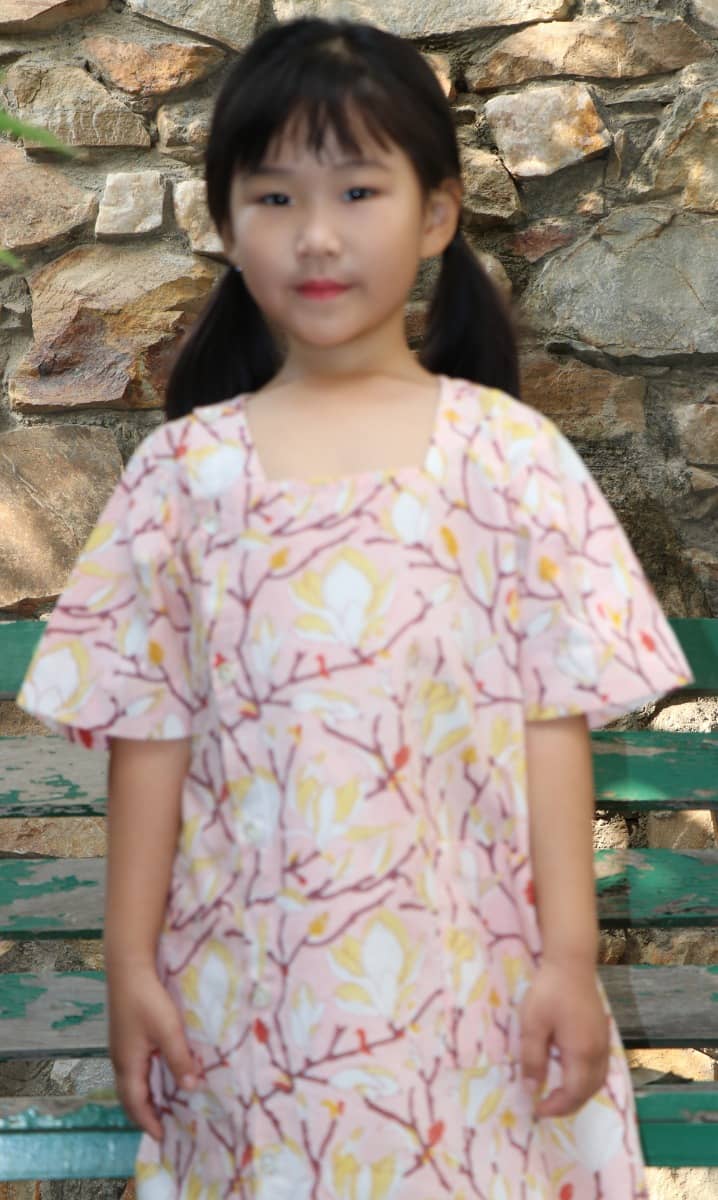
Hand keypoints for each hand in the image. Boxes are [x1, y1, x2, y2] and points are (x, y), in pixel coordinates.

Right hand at [108, 964, 199, 1138]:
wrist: (128, 968)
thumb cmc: (148, 999)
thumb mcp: (168, 1030)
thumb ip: (179, 1059)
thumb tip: (191, 1088)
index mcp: (128, 1063)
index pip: (136, 1103)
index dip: (148, 1122)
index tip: (162, 1137)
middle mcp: (120, 1059)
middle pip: (129, 1096)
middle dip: (144, 1114)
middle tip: (163, 1126)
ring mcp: (120, 1047)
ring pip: (130, 1082)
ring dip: (144, 1097)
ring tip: (163, 1106)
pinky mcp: (124, 1036)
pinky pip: (132, 1069)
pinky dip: (144, 1081)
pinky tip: (158, 1074)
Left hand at [519, 958, 609, 1118]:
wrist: (571, 962)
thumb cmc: (549, 992)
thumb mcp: (533, 1025)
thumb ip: (532, 1059)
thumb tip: (531, 1089)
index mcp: (581, 1053)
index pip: (573, 1093)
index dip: (556, 1107)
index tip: (536, 1110)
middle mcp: (598, 1052)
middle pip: (589, 1091)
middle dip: (568, 1105)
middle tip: (545, 1107)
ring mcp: (604, 1042)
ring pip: (597, 1081)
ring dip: (579, 1095)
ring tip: (558, 1096)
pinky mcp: (603, 1032)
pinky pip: (600, 1068)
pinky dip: (587, 1080)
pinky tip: (572, 1075)